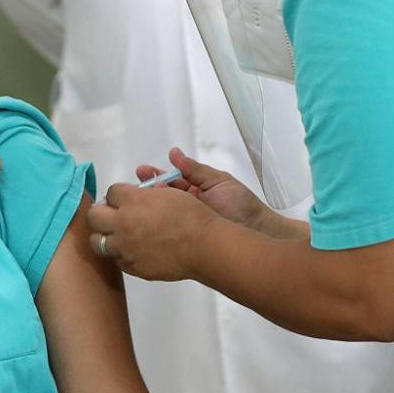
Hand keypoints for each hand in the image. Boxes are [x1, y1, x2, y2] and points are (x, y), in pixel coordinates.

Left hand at [86, 183, 215, 281]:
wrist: (203, 246)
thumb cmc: (190, 215)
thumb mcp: (168, 193)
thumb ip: (146, 193)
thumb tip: (135, 195)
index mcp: (131, 201)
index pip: (110, 192)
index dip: (118, 195)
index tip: (123, 199)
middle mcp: (122, 223)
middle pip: (94, 215)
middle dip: (101, 213)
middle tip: (111, 215)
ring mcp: (124, 247)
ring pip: (97, 241)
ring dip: (104, 236)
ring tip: (116, 235)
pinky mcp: (131, 266)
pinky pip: (116, 259)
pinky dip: (120, 254)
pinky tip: (132, 250)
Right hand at [137, 148, 291, 237]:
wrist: (257, 232)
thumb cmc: (242, 206)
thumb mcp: (219, 181)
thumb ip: (195, 169)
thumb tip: (174, 153)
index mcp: (194, 191)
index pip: (169, 181)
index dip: (155, 176)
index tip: (142, 171)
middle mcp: (187, 206)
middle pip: (161, 196)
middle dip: (147, 189)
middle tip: (135, 183)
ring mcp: (184, 223)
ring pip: (161, 213)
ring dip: (150, 205)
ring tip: (139, 199)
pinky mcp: (184, 239)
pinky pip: (167, 230)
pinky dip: (156, 224)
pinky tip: (147, 219)